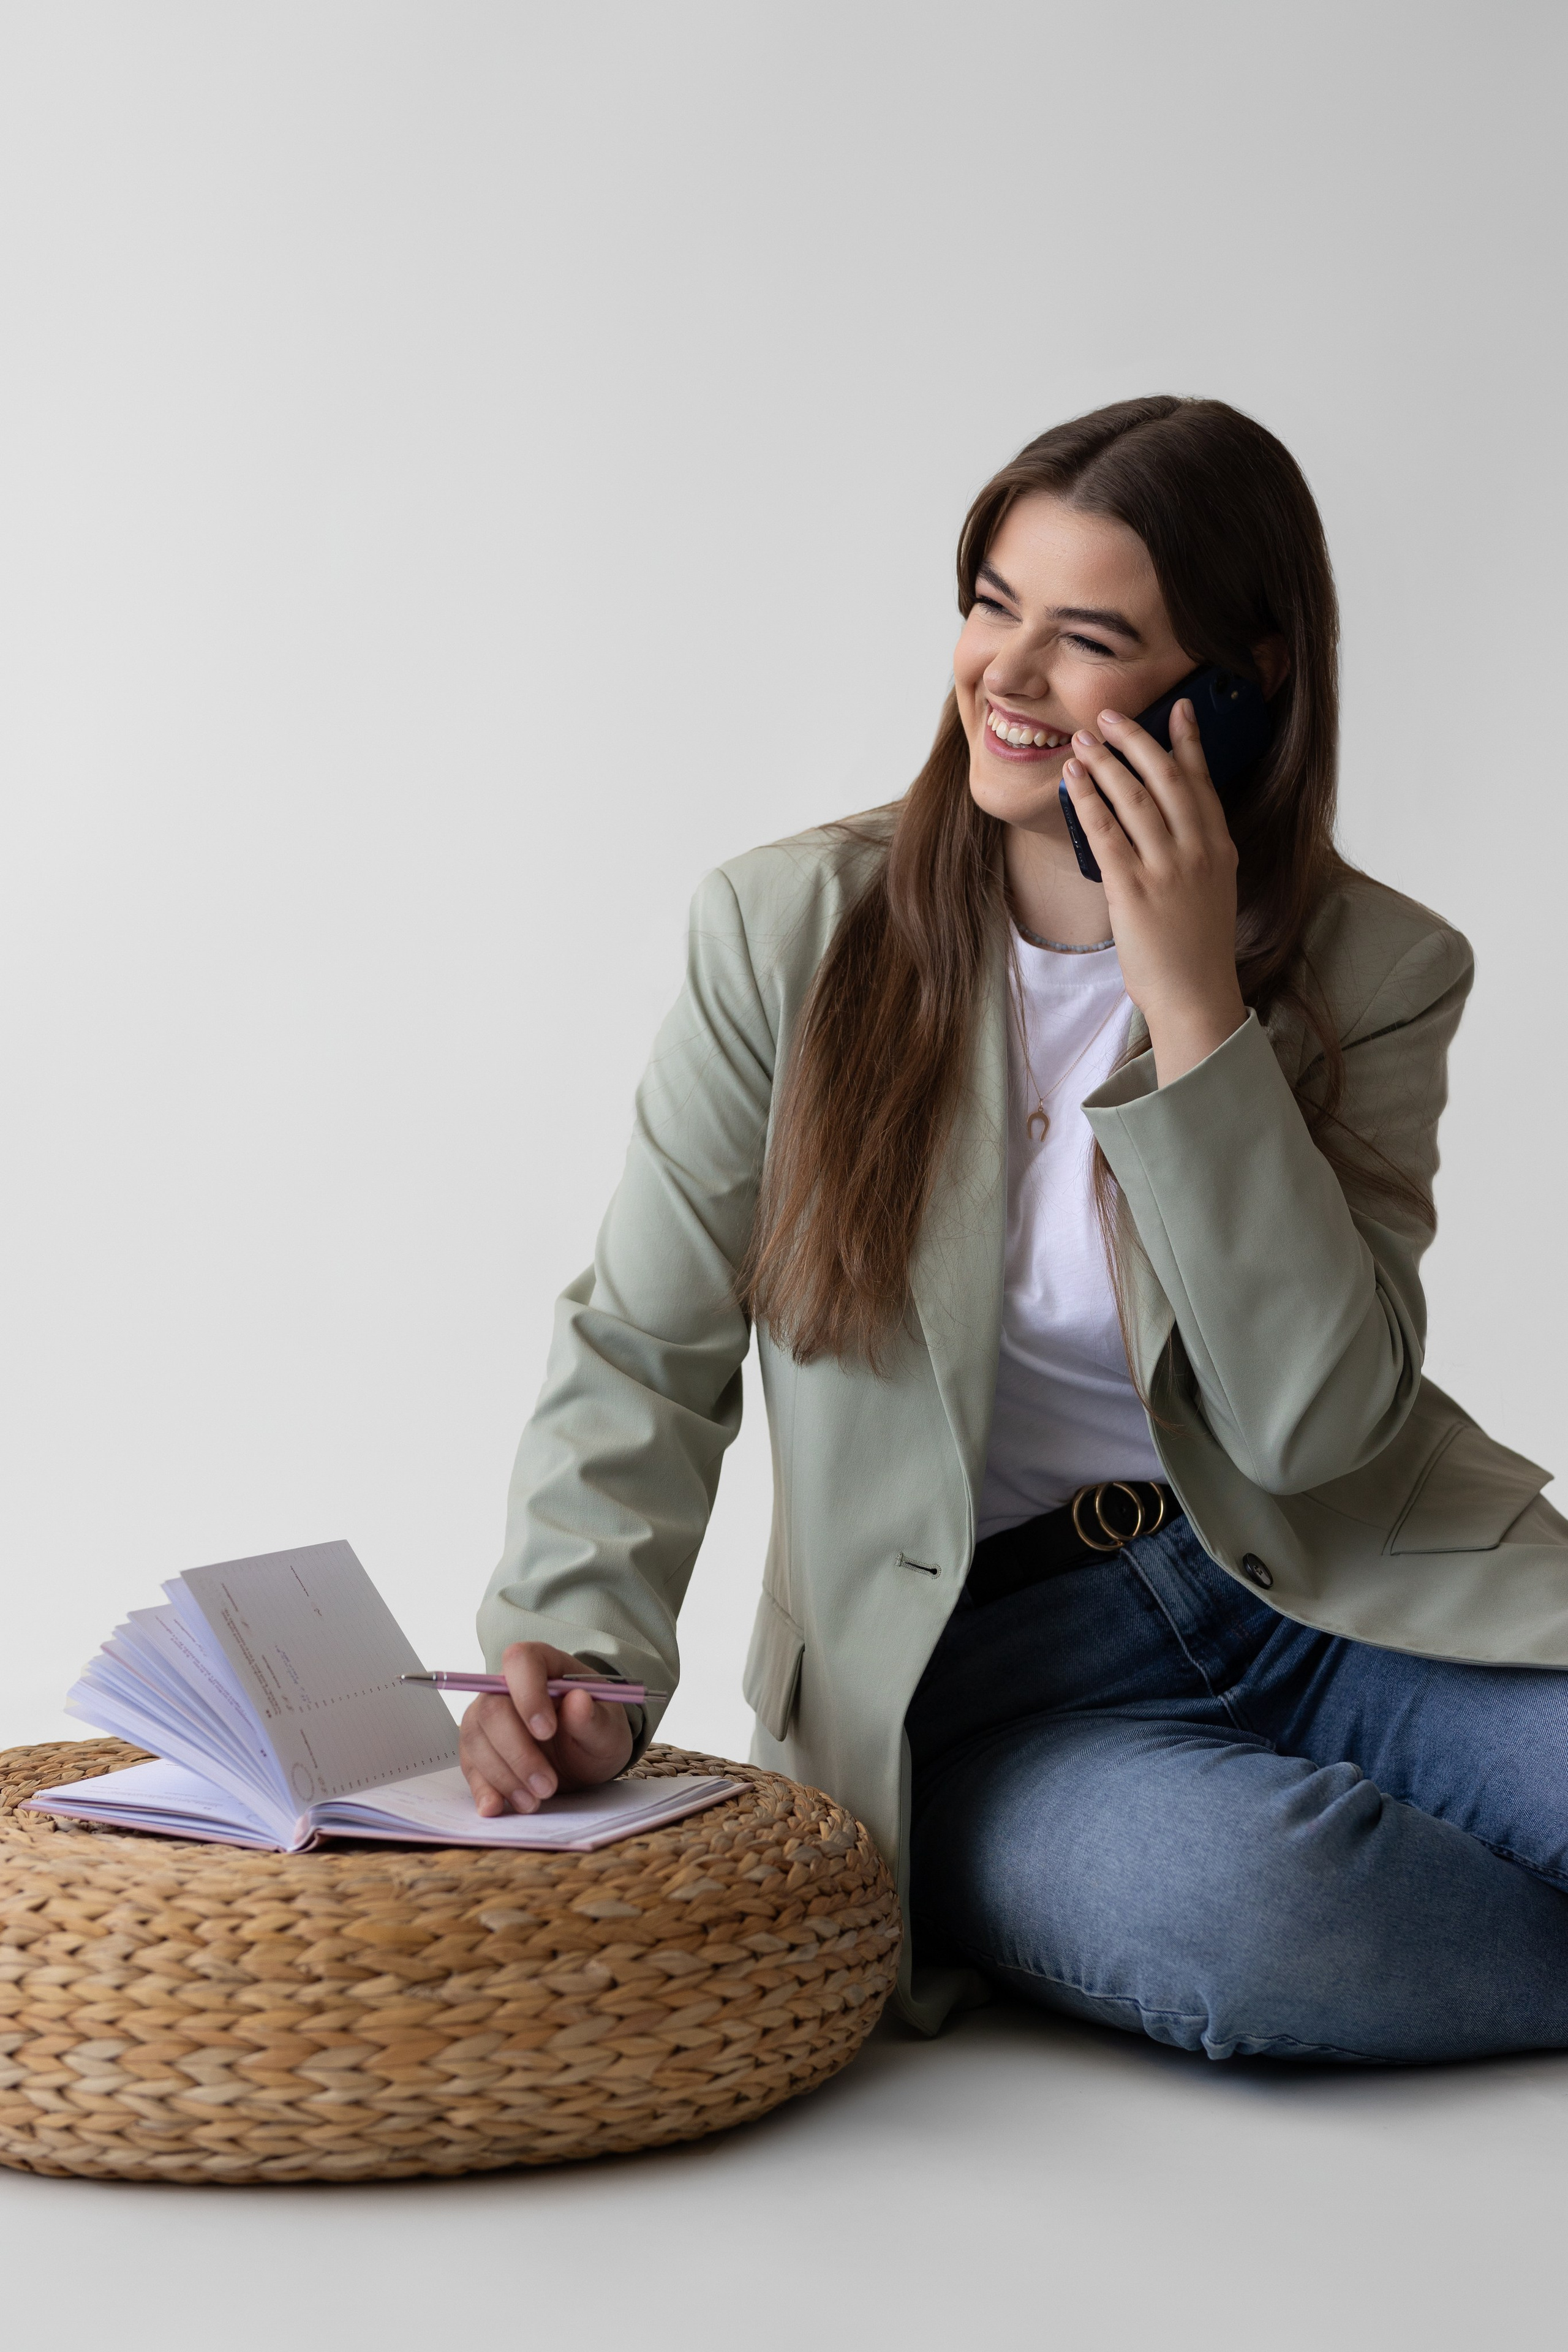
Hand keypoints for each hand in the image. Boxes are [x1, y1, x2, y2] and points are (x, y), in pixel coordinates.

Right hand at [459, 1640, 633, 1817]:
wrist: (585, 1755)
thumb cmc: (595, 1729)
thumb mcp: (608, 1727)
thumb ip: (594, 1717)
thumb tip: (578, 1700)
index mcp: (543, 1664)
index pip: (521, 1661)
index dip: (528, 1693)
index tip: (547, 1730)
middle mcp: (506, 1686)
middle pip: (493, 1708)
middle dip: (518, 1752)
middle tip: (548, 1786)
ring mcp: (486, 1718)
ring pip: (478, 1740)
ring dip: (505, 1777)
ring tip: (535, 1801)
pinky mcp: (478, 1750)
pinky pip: (471, 1767)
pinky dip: (483, 1789)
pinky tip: (495, 1806)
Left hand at [1061, 699, 1246, 1084]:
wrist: (1195, 997)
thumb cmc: (1197, 950)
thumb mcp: (1213, 891)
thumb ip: (1199, 854)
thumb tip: (1174, 823)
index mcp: (1219, 849)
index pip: (1203, 782)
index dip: (1188, 741)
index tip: (1178, 708)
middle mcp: (1197, 851)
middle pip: (1165, 778)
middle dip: (1136, 739)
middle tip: (1109, 716)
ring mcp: (1166, 869)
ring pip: (1132, 797)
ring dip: (1104, 762)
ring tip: (1082, 741)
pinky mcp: (1132, 890)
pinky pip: (1105, 832)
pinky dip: (1086, 800)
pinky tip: (1072, 781)